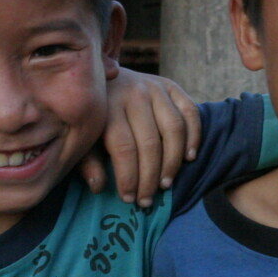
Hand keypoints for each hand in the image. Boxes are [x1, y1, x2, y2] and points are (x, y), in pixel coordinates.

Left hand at [83, 67, 200, 207]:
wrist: (100, 76)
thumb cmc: (93, 115)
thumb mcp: (83, 137)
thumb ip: (88, 162)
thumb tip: (99, 187)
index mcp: (108, 105)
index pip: (124, 148)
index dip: (129, 177)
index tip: (129, 198)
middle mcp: (134, 93)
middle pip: (150, 143)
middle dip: (150, 177)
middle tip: (147, 200)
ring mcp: (155, 88)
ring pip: (173, 130)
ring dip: (173, 162)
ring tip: (166, 184)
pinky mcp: (172, 86)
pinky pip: (190, 113)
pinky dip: (194, 136)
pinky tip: (190, 158)